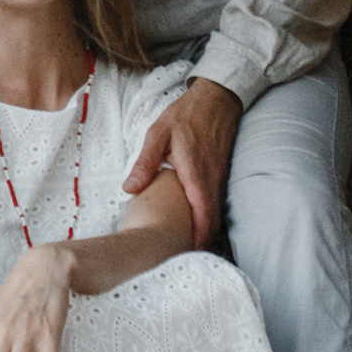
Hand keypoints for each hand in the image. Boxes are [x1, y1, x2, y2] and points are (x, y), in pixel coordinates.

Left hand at [122, 78, 241, 246]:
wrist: (216, 98)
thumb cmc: (185, 115)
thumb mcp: (158, 134)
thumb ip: (145, 163)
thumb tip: (129, 189)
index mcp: (195, 174)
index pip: (202, 215)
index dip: (196, 237)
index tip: (183, 252)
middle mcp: (212, 180)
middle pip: (212, 221)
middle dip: (200, 240)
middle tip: (180, 254)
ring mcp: (219, 177)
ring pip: (216, 213)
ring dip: (204, 229)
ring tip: (184, 243)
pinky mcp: (221, 173)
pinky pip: (217, 201)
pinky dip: (207, 215)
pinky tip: (193, 219)